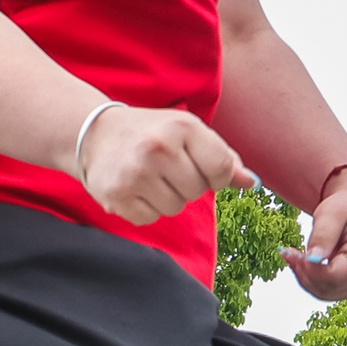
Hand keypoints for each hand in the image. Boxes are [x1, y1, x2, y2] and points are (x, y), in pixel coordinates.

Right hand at [77, 105, 253, 226]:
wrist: (94, 135)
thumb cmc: (150, 133)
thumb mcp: (188, 133)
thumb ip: (221, 156)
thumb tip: (252, 183)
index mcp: (182, 127)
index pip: (222, 168)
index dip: (218, 176)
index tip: (203, 169)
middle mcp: (159, 148)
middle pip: (197, 191)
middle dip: (187, 185)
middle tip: (167, 169)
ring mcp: (136, 174)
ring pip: (175, 208)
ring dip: (167, 199)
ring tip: (150, 178)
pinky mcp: (117, 196)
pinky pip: (150, 218)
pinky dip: (146, 209)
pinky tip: (135, 189)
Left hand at [282, 166, 346, 301]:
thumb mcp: (331, 213)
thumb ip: (323, 236)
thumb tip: (313, 259)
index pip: (336, 276)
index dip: (310, 270)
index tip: (291, 253)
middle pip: (330, 288)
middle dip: (304, 273)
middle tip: (288, 253)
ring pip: (326, 293)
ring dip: (305, 277)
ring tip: (296, 255)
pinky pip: (327, 291)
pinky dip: (311, 279)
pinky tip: (304, 263)